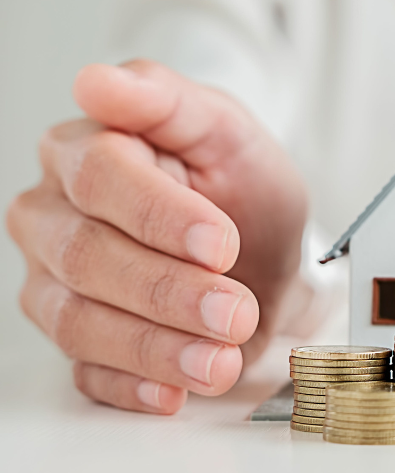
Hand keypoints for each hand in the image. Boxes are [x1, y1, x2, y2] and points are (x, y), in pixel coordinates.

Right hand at [7, 60, 307, 413]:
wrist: (261, 248)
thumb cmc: (237, 184)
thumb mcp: (227, 132)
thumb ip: (168, 101)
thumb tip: (97, 81)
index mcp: (83, 151)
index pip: (98, 177)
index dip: (159, 215)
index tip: (220, 243)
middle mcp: (55, 217)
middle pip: (84, 257)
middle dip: (166, 290)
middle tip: (235, 311)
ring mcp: (56, 283)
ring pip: (78, 321)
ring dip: (155, 347)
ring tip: (221, 359)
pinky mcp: (79, 342)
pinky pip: (86, 374)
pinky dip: (133, 388)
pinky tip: (176, 392)